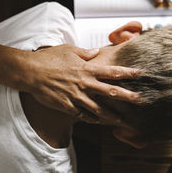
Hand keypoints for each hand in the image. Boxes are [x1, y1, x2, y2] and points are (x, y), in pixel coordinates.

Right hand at [24, 44, 140, 125]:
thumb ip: (85, 53)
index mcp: (87, 69)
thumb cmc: (48, 59)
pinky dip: (92, 119)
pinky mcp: (67, 106)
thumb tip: (96, 52)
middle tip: (140, 101)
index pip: (112, 72)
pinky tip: (99, 122)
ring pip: (99, 109)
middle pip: (111, 92)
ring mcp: (76, 97)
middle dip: (127, 97)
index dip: (127, 73)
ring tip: (123, 120)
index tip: (140, 74)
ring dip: (112, 115)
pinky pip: (83, 115)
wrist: (31, 72)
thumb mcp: (68, 50)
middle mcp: (85, 84)